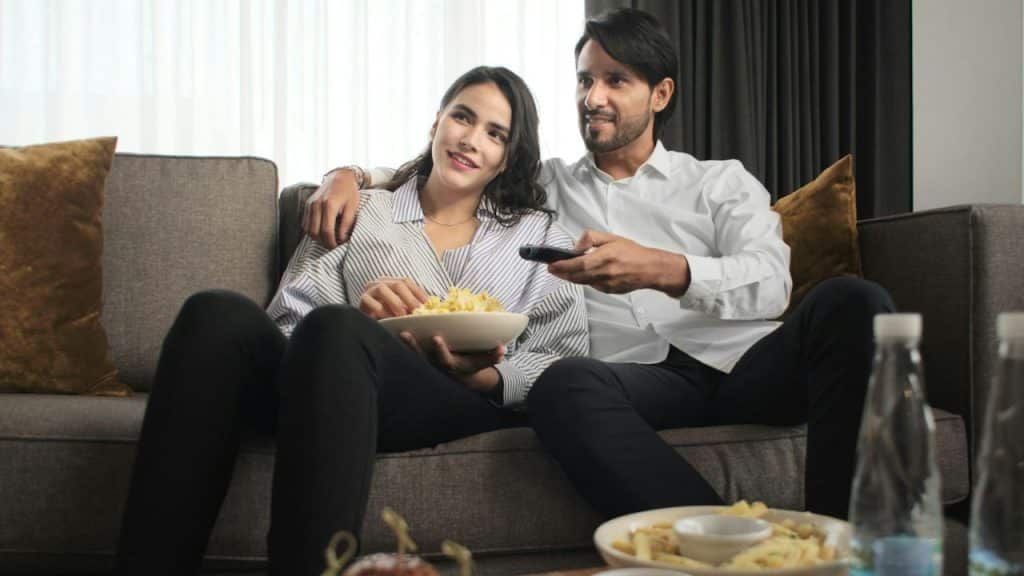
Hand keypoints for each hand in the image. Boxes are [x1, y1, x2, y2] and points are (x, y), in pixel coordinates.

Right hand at [302, 168, 361, 248]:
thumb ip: (347, 224)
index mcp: (329, 205)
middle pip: (314, 232)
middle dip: (323, 242)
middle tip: (333, 244)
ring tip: (328, 237)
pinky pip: (305, 223)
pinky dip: (312, 230)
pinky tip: (322, 230)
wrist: (340, 176)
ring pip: (307, 229)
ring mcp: (309, 205)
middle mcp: (316, 205)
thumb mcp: (353, 207)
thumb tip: (342, 239)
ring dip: (317, 237)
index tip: (338, 246)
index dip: (331, 242)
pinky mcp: (307, 205)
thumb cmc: (349, 192)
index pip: (326, 231)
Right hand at [359, 278, 428, 318]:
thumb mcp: (401, 308)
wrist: (365, 323)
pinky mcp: (361, 300)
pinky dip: (381, 310)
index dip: (417, 291)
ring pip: (382, 289)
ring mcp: (369, 290)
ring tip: (402, 314)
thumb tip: (431, 308)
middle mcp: (380, 282)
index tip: (427, 303)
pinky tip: (388, 318)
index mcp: (391, 281)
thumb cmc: (387, 316)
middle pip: (397, 284)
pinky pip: (371, 302)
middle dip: (409, 297)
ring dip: (395, 302)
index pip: (406, 281)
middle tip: (417, 310)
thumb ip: (412, 306)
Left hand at [399, 333, 503, 392]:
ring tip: (399, 331)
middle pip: (422, 359)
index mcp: (453, 367)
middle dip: (415, 348)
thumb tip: (502, 348)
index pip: (446, 361)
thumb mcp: (485, 361)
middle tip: (406, 334)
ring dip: (406, 346)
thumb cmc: (475, 364)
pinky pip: (411, 355)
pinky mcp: (423, 361)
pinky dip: (403, 346)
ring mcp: (429, 365)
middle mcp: (438, 368)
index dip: (441, 350)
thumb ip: (492, 356)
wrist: (465, 379)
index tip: (436, 337)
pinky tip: (394, 331)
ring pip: (415, 358)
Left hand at [547, 230, 690, 295]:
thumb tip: (577, 246)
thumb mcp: (611, 238)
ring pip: (582, 282)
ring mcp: (606, 284)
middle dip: (562, 273)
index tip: (551, 265)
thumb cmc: (632, 252)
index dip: (562, 266)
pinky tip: (583, 274)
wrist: (650, 269)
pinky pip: (592, 285)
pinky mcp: (609, 291)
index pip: (577, 264)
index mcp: (604, 257)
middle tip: (552, 269)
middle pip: (576, 276)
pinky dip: (585, 280)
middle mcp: (604, 273)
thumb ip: (592, 238)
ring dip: (571, 277)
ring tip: (563, 271)